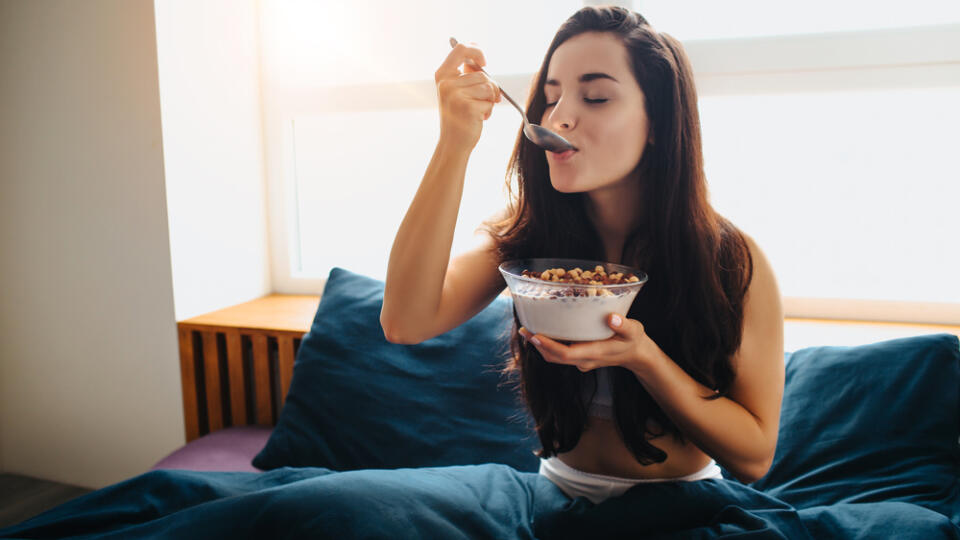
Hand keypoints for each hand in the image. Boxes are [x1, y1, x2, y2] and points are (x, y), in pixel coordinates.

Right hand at [434, 42, 500, 149]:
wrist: (453, 143)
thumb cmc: (458, 116)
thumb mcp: (457, 91)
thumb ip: (466, 74)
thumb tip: (478, 60)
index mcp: (442, 75)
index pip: (461, 48)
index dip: (476, 51)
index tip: (484, 63)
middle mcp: (447, 83)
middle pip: (482, 73)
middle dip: (491, 87)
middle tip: (488, 99)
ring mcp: (456, 95)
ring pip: (488, 86)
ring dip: (490, 100)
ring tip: (479, 110)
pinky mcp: (467, 107)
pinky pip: (490, 101)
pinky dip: (489, 110)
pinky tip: (479, 118)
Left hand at [519, 314, 663, 376]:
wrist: (637, 355)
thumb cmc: (634, 340)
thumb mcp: (634, 330)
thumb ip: (624, 325)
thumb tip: (612, 318)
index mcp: (594, 353)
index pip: (565, 353)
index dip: (548, 346)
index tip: (534, 336)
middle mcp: (584, 360)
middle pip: (555, 357)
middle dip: (538, 345)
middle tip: (524, 329)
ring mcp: (581, 361)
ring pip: (555, 357)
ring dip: (541, 346)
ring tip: (527, 329)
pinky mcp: (580, 357)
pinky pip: (560, 354)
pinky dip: (549, 345)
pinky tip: (543, 331)